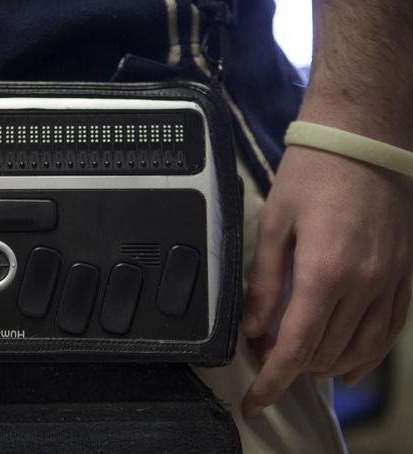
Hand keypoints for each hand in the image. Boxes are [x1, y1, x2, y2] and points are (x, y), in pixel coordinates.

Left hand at [241, 145, 412, 417]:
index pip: (297, 346)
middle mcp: (364, 284)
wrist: (363, 139)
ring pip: (360, 349)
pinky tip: (350, 368)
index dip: (273, 380)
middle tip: (265, 361)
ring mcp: (390, 281)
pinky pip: (390, 331)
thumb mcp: (275, 225)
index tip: (255, 400)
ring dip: (326, 366)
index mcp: (324, 271)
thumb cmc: (312, 174)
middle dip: (291, 368)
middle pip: (326, 352)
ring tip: (298, 365)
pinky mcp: (405, 275)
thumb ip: (264, 283)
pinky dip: (368, 357)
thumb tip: (253, 329)